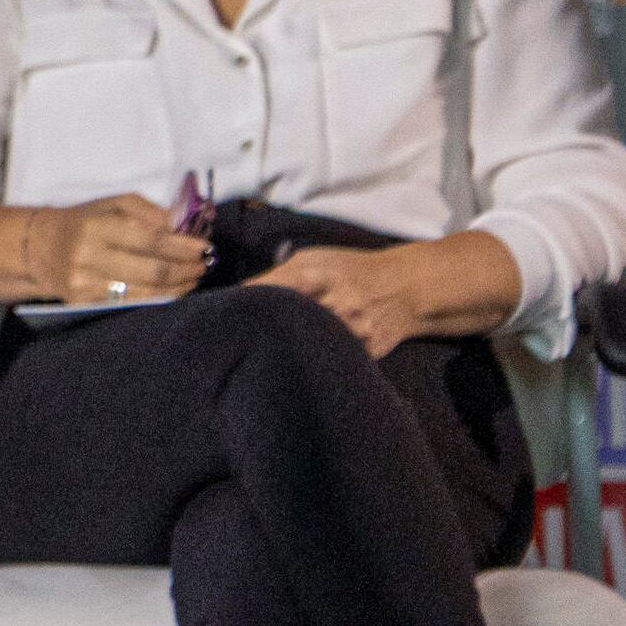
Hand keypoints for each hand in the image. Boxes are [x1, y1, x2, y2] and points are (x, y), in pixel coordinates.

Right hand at [29, 194, 208, 305]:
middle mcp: (89, 256)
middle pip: (152, 270)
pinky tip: (172, 291)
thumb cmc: (81, 221)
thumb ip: (145, 210)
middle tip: (204, 265)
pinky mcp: (86, 303)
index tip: (204, 247)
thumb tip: (179, 226)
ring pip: (146, 292)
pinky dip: (159, 298)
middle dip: (185, 269)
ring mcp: (87, 284)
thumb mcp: (109, 203)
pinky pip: (132, 304)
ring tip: (194, 278)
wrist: (36, 247)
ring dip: (178, 287)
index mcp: (96, 226)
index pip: (149, 239)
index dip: (182, 246)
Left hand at [256, 233, 520, 359]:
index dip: (243, 305)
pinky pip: (332, 363)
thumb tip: (239, 293)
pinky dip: (313, 365)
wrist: (405, 289)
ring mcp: (354, 331)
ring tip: (260, 360)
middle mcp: (336, 302)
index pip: (268, 291)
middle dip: (260, 333)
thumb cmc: (350, 269)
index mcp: (316, 274)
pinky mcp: (366, 353)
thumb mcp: (314, 258)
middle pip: (285, 324)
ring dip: (285, 353)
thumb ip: (279, 273)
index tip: (221, 316)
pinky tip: (298, 366)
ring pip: (307, 348)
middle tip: (234, 343)